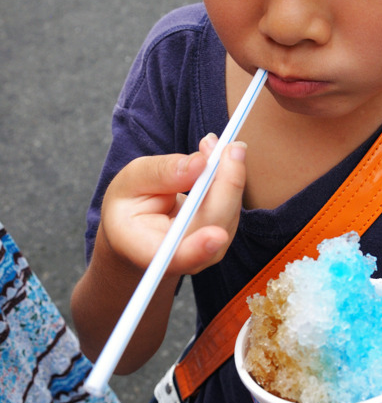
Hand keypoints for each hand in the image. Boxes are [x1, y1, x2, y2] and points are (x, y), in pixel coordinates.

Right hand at [100, 134, 246, 278]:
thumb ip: (160, 173)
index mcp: (146, 251)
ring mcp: (206, 251)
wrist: (137, 230)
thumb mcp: (130, 182)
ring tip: (210, 144)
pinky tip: (217, 157)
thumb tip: (200, 163)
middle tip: (225, 145)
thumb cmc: (128, 207)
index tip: (216, 236)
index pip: (177, 257)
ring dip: (229, 174)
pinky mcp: (220, 237)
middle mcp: (183, 258)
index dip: (199, 249)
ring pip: (229, 213)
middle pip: (214, 226)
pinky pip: (232, 206)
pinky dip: (229, 178)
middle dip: (226, 183)